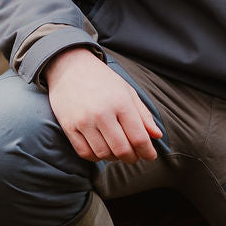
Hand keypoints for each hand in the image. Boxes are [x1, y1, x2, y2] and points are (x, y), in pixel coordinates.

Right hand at [44, 48, 162, 162]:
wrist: (69, 67)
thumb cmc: (102, 80)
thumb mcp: (127, 91)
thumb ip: (143, 114)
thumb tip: (157, 135)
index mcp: (121, 103)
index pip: (139, 137)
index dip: (147, 151)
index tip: (150, 155)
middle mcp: (102, 113)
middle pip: (122, 149)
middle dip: (132, 157)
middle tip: (135, 156)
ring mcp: (83, 121)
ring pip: (104, 154)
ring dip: (114, 158)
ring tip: (118, 151)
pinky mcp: (69, 127)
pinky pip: (85, 152)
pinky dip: (96, 157)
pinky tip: (101, 150)